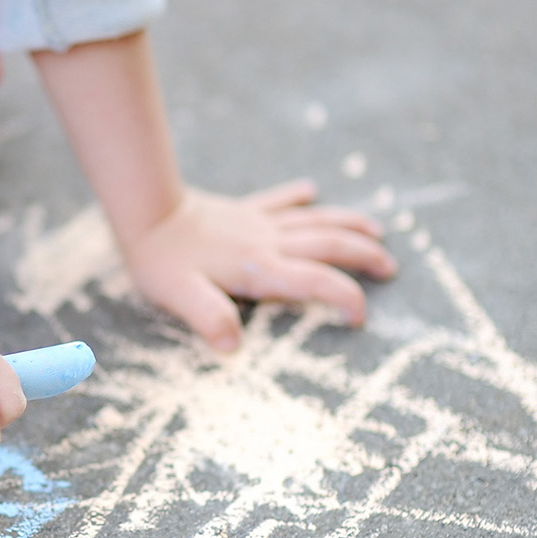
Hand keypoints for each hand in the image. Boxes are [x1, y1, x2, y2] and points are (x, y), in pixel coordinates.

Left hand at [120, 179, 396, 349]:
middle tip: (390, 269)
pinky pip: (277, 201)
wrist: (146, 212)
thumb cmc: (161, 261)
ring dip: (348, 224)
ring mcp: (257, 223)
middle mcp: (267, 243)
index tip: (359, 317)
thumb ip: (210, 319)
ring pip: (314, 220)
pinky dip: (297, 197)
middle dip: (363, 256)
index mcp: (259, 268)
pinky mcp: (242, 210)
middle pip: (328, 245)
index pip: (316, 282)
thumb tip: (233, 347)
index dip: (344, 298)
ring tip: (377, 230)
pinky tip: (310, 190)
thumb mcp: (181, 298)